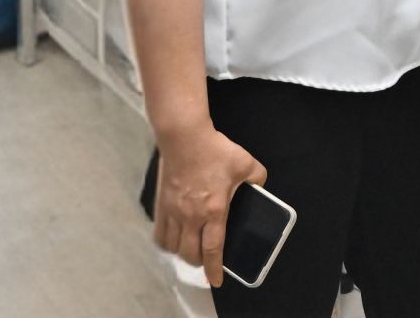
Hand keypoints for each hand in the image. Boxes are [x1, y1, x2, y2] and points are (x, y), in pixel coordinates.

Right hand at [153, 122, 265, 287]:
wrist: (185, 137)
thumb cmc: (216, 150)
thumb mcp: (246, 163)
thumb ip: (257, 178)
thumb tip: (260, 187)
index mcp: (214, 210)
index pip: (213, 249)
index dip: (214, 269)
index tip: (215, 281)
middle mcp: (192, 217)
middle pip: (191, 254)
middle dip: (199, 262)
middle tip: (205, 259)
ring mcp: (174, 212)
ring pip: (174, 247)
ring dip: (182, 253)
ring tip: (190, 250)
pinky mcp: (161, 204)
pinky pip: (160, 234)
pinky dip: (166, 242)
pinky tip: (172, 239)